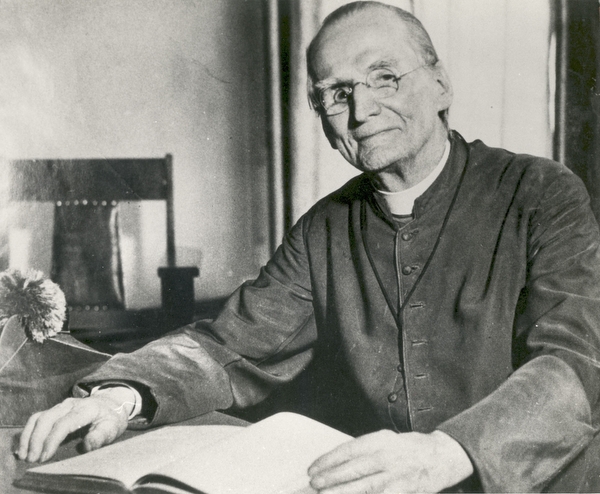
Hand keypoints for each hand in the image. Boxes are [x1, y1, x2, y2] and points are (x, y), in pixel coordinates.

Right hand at [16, 392, 130, 462]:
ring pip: (39, 417)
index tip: (45, 457)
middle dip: (37, 440)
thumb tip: (86, 446)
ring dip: (28, 436)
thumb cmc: (111, 419)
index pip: (65, 423)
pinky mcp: (55, 409)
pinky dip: (27, 432)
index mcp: (87, 408)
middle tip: (32, 460)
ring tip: (24, 455)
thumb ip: (100, 437)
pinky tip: (24, 447)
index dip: (53, 440)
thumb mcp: (112, 428)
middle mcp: (72, 404)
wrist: (110, 404)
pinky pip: (37, 418)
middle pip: (48, 418)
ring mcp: (62, 405)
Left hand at [308, 429, 472, 493]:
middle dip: (330, 478)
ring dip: (341, 492)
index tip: (313, 468)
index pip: (348, 450)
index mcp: (380, 440)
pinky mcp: (404, 491)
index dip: (328, 460)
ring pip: (363, 487)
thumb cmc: (410, 448)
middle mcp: (387, 457)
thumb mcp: (386, 440)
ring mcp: (396, 476)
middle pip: (353, 469)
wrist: (442, 456)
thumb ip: (365, 451)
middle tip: (314, 484)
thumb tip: (337, 463)